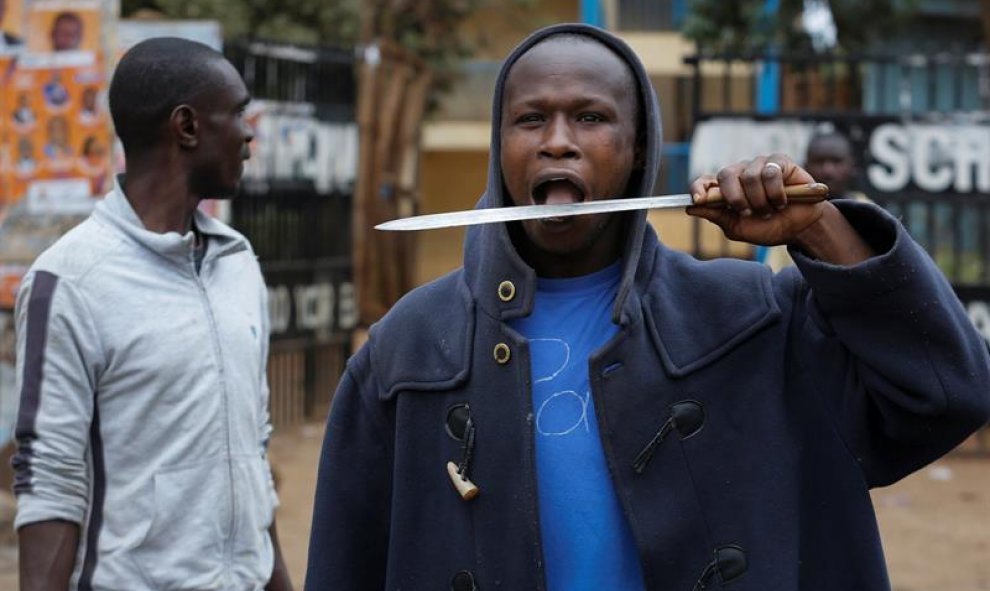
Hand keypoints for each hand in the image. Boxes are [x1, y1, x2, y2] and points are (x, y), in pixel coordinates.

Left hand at [686, 154, 831, 246]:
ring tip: (770, 210)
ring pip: (750, 176)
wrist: (800, 228)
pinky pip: (770, 173)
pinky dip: (776, 193)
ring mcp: (759, 165)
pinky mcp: (779, 162)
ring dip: (760, 200)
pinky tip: (783, 201)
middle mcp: (741, 173)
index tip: (699, 200)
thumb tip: (691, 208)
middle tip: (747, 212)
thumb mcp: (739, 228)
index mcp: (727, 189)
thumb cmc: (768, 227)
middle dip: (735, 197)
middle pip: (725, 174)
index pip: (705, 181)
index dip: (698, 188)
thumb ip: (717, 216)